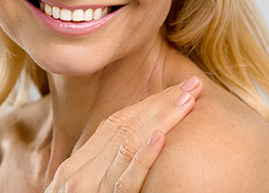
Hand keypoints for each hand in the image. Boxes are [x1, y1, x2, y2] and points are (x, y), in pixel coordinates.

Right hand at [44, 75, 202, 192]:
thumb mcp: (93, 188)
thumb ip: (109, 170)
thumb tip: (145, 145)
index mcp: (76, 168)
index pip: (115, 124)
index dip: (149, 103)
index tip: (178, 89)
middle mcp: (75, 175)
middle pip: (123, 127)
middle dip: (161, 103)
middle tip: (194, 85)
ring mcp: (85, 191)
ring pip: (127, 145)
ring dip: (161, 119)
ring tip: (188, 101)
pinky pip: (124, 181)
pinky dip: (142, 158)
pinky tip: (161, 139)